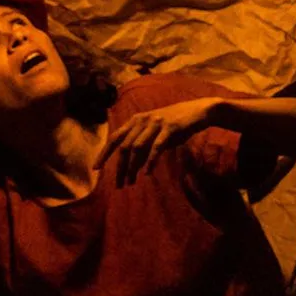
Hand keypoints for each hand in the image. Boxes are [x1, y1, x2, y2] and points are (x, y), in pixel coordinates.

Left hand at [95, 98, 219, 185]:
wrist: (198, 111)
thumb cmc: (176, 125)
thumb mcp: (156, 135)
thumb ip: (144, 147)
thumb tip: (133, 166)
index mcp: (136, 120)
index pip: (115, 138)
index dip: (104, 153)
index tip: (96, 168)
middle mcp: (142, 120)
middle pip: (124, 146)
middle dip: (119, 167)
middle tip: (118, 184)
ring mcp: (155, 123)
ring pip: (137, 147)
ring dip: (132, 167)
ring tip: (130, 182)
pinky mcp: (169, 128)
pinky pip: (157, 147)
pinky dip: (151, 161)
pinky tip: (148, 173)